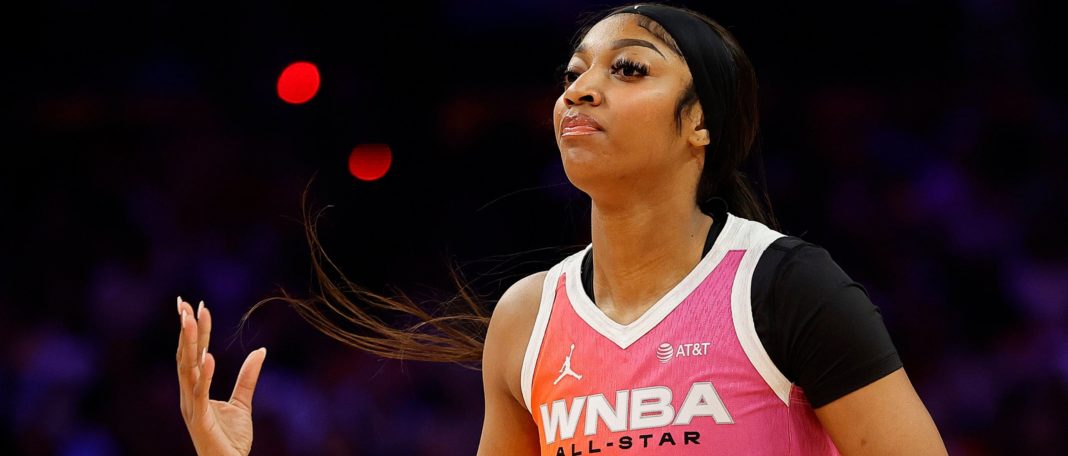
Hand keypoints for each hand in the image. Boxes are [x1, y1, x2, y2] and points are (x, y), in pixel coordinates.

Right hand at [176, 297, 266, 455]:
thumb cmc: (231, 440)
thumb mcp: (243, 402)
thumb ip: (247, 377)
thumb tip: (260, 350)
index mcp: (196, 390)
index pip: (194, 354)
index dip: (196, 331)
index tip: (197, 306)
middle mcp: (188, 396)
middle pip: (185, 356)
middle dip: (186, 330)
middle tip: (186, 303)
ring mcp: (191, 407)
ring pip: (187, 369)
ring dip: (189, 344)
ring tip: (190, 319)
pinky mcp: (200, 419)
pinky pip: (200, 393)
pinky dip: (203, 374)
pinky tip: (208, 356)